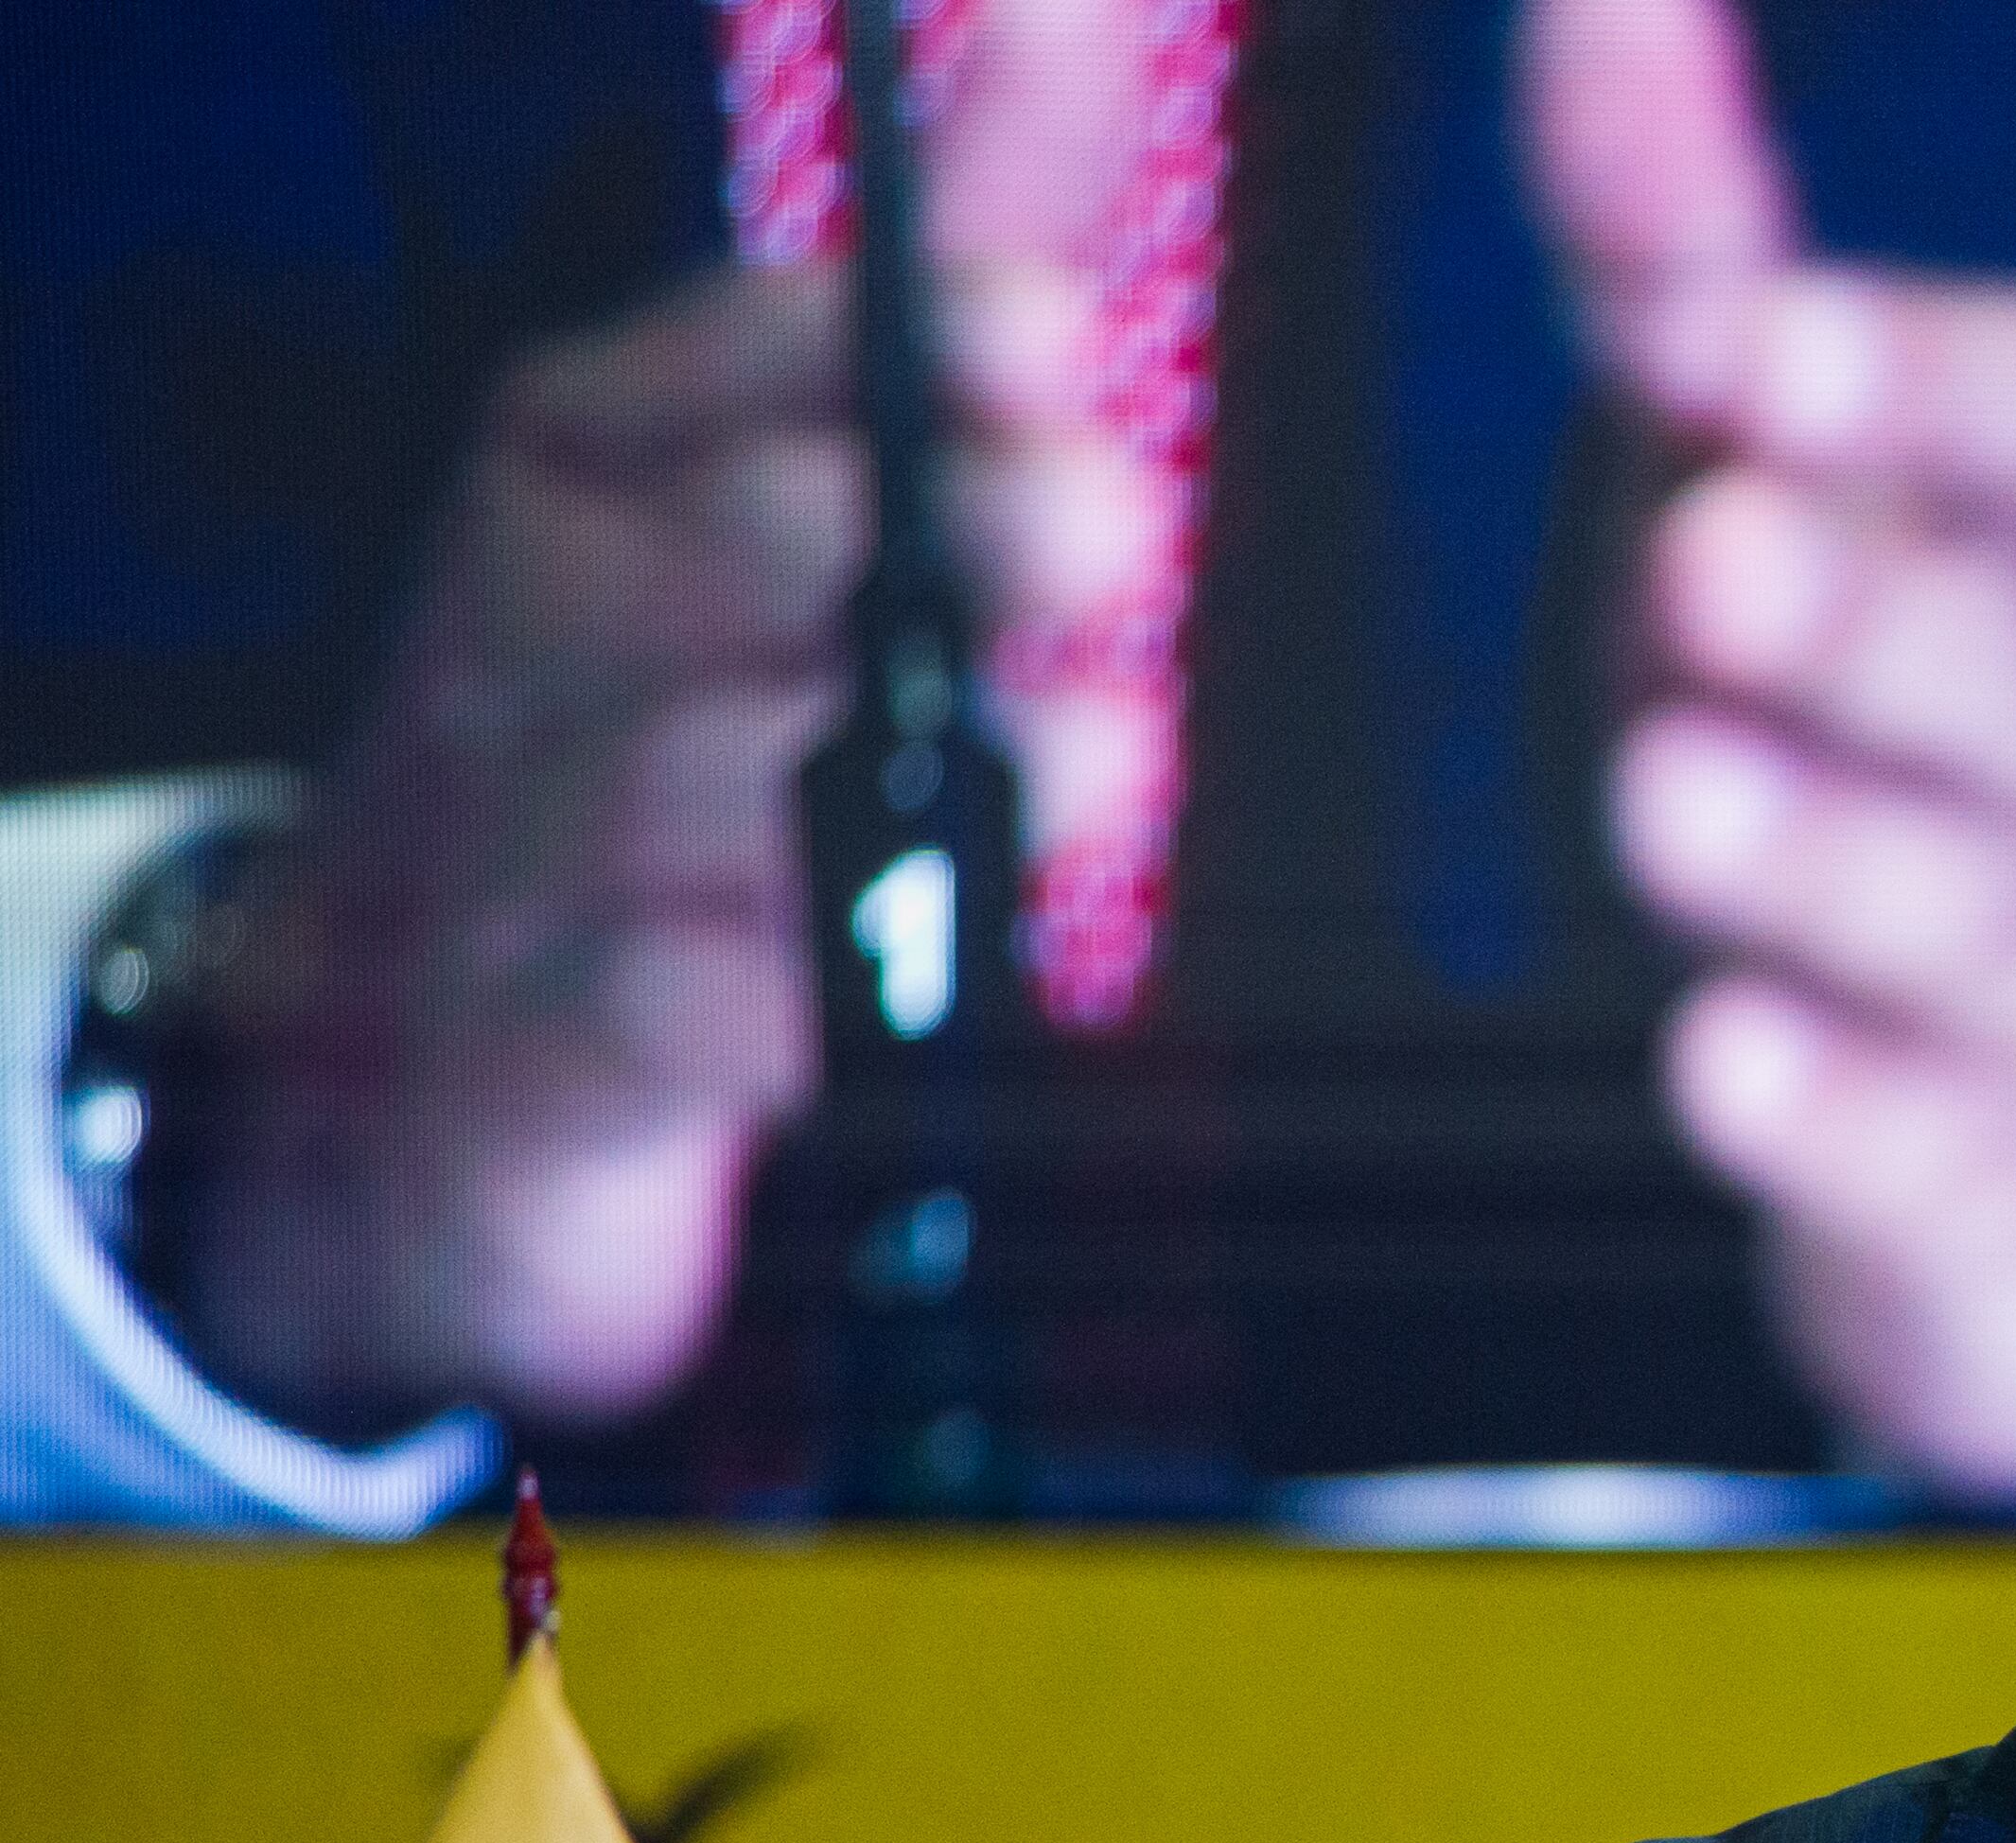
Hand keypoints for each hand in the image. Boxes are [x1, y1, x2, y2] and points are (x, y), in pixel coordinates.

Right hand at [185, 0, 1169, 1429]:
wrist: (449, 1100)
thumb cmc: (649, 777)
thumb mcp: (782, 515)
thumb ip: (926, 311)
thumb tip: (1051, 19)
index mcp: (592, 487)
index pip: (728, 360)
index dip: (879, 340)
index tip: (1048, 332)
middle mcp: (539, 649)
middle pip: (728, 550)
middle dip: (918, 526)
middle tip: (1105, 527)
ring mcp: (524, 861)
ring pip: (696, 779)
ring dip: (898, 759)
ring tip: (1103, 753)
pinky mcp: (543, 1074)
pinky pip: (656, 1014)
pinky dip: (781, 995)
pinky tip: (900, 975)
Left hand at [1521, 0, 2015, 1498]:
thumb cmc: (1884, 739)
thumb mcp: (1790, 487)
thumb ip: (1695, 260)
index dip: (1914, 385)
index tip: (1746, 343)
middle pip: (2007, 675)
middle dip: (1866, 619)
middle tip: (1710, 559)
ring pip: (1954, 914)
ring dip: (1818, 856)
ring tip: (1671, 798)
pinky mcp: (1980, 1186)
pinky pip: (1915, 1152)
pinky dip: (1821, 1119)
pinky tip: (1721, 1066)